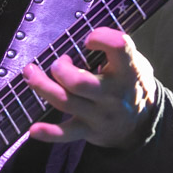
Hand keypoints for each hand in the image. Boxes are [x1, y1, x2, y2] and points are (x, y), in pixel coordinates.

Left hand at [23, 27, 157, 148]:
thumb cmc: (130, 83)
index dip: (101, 37)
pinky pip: (66, 134)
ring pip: (65, 101)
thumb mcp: (133, 62)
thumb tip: (80, 38)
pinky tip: (33, 130)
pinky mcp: (88, 130)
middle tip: (58, 63)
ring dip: (42, 86)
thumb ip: (112, 49)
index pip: (119, 48)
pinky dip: (49, 133)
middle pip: (80, 82)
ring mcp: (99, 115)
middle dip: (61, 69)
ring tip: (30, 72)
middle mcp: (113, 94)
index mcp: (128, 71)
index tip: (89, 39)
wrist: (142, 123)